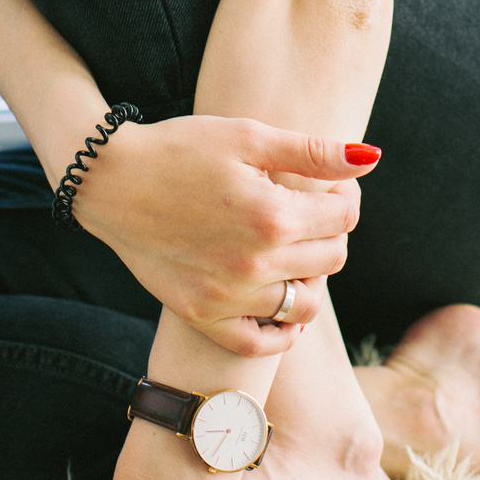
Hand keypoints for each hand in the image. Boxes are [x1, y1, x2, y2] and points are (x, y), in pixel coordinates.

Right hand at [72, 115, 374, 354]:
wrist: (110, 179)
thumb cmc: (180, 148)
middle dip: (331, 232)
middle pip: (331, 259)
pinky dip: (280, 329)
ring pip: (305, 305)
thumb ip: (311, 152)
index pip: (343, 217)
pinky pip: (261, 342)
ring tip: (292, 248)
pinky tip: (278, 299)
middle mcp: (255, 264)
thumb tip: (369, 159)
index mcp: (271, 215)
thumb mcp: (246, 136)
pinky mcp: (203, 315)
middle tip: (310, 210)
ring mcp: (228, 297)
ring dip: (311, 277)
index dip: (345, 196)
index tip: (330, 185)